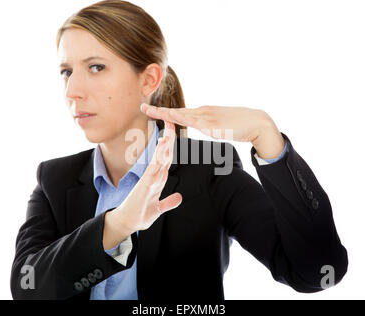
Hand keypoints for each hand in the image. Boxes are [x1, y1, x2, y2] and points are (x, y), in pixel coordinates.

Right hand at [113, 120, 181, 232]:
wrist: (127, 224)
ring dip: (165, 145)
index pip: (167, 159)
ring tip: (169, 130)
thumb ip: (169, 202)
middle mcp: (154, 177)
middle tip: (173, 122)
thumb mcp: (159, 208)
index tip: (175, 134)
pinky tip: (161, 150)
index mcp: (158, 180)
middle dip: (169, 139)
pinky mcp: (145, 185)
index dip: (172, 147)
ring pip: (159, 158)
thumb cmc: (140, 214)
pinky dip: (158, 159)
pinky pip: (153, 169)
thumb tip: (179, 197)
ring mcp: (149, 179)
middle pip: (164, 154)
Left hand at [140, 103, 284, 158]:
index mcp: (202, 113)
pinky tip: (173, 116)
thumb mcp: (218, 125)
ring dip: (166, 113)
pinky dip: (183, 118)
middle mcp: (202, 113)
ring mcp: (208, 117)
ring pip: (183, 114)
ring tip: (150, 110)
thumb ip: (207, 124)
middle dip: (159, 111)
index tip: (150, 109)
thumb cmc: (239, 125)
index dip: (164, 112)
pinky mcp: (215, 125)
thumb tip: (199, 125)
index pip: (180, 113)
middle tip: (142, 107)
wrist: (257, 123)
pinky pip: (196, 122)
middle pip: (177, 112)